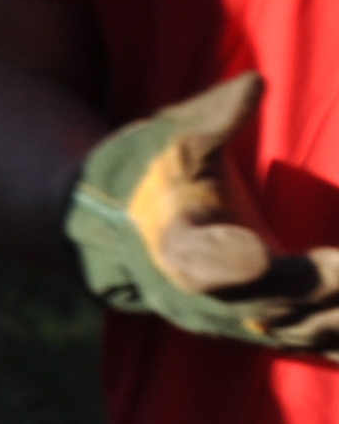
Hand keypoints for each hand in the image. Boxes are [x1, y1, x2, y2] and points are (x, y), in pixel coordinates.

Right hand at [70, 74, 338, 355]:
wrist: (107, 231)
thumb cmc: (142, 173)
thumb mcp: (166, 137)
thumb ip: (213, 114)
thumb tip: (256, 82)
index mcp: (174, 242)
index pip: (200, 260)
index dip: (231, 261)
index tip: (259, 254)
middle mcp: (203, 296)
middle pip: (275, 302)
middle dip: (330, 287)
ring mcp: (235, 321)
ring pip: (304, 329)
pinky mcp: (263, 331)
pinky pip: (315, 341)